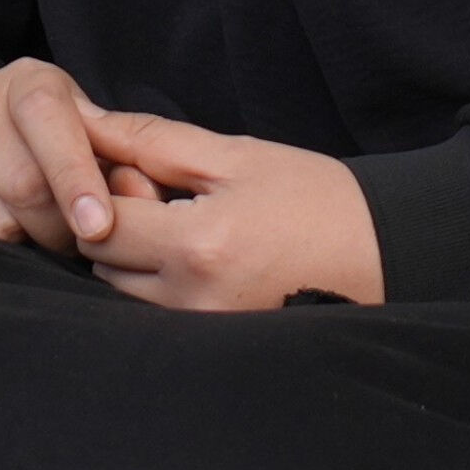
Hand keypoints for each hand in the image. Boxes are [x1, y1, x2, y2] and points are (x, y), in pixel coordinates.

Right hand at [0, 59, 146, 254]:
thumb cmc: (37, 145)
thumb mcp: (80, 133)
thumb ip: (118, 161)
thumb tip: (141, 199)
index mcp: (26, 83)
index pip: (49, 120)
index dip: (76, 177)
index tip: (98, 228)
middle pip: (25, 186)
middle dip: (60, 229)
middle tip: (72, 244)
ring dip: (24, 248)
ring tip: (31, 240)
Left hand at [79, 113, 383, 313]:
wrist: (384, 252)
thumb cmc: (315, 197)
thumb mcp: (237, 156)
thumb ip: (154, 141)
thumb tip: (85, 121)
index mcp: (197, 246)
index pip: (100, 224)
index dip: (106, 190)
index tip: (139, 173)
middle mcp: (192, 300)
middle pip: (104, 265)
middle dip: (118, 228)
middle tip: (167, 201)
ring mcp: (202, 332)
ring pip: (124, 295)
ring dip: (136, 262)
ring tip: (188, 233)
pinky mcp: (213, 348)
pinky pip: (155, 316)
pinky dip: (159, 288)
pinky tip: (200, 263)